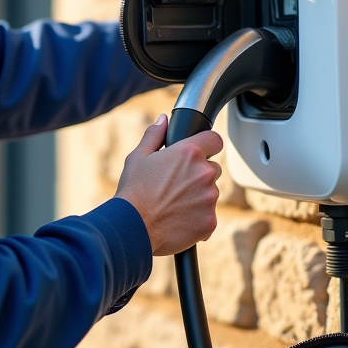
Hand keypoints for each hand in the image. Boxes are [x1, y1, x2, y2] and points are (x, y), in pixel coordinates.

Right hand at [115, 114, 224, 256]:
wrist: (132, 227)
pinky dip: (197, 218)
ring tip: (173, 204)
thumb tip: (163, 120)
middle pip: (213, 169)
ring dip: (198, 197)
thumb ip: (155, 135)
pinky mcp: (210, 221)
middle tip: (176, 185)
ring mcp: (210, 198)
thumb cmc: (133, 191)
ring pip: (211, 193)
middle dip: (199, 175)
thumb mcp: (138, 157)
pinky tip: (177, 220)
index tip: (200, 152)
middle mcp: (204, 173)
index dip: (208, 145)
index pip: (215, 140)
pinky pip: (208, 216)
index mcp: (189, 152)